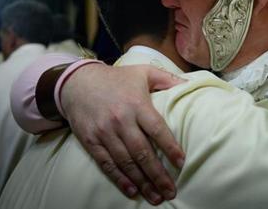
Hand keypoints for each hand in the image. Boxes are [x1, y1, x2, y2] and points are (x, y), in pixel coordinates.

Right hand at [60, 63, 185, 204]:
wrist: (77, 82)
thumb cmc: (116, 78)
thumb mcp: (143, 72)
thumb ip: (167, 79)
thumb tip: (190, 85)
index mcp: (137, 104)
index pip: (157, 129)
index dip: (170, 147)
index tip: (181, 163)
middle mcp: (121, 120)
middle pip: (142, 152)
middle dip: (158, 174)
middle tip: (171, 191)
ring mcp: (105, 132)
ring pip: (126, 162)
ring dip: (142, 182)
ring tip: (156, 197)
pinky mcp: (91, 141)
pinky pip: (107, 164)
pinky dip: (120, 179)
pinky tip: (132, 191)